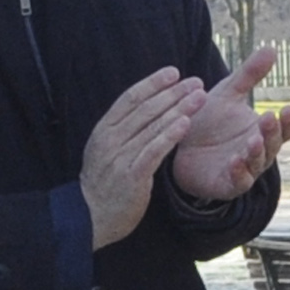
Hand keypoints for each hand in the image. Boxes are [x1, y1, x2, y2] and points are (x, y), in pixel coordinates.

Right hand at [82, 67, 204, 248]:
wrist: (90, 217)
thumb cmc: (104, 183)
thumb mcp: (107, 150)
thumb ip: (124, 131)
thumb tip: (149, 109)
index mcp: (104, 129)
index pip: (130, 98)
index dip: (153, 83)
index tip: (174, 72)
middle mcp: (111, 139)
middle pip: (146, 109)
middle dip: (173, 93)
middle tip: (196, 82)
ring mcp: (120, 156)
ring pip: (153, 126)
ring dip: (179, 109)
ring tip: (199, 97)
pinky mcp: (132, 175)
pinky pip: (154, 150)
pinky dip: (170, 135)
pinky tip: (185, 124)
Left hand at [171, 45, 289, 199]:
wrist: (177, 145)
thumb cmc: (207, 121)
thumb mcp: (227, 93)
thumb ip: (249, 75)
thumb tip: (272, 49)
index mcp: (262, 131)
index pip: (283, 128)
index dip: (287, 121)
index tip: (286, 108)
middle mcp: (258, 152)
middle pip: (273, 145)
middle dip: (272, 132)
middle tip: (268, 117)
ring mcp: (244, 170)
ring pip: (258, 163)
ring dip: (258, 152)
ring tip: (253, 139)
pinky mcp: (227, 185)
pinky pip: (238, 181)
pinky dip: (239, 172)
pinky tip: (235, 160)